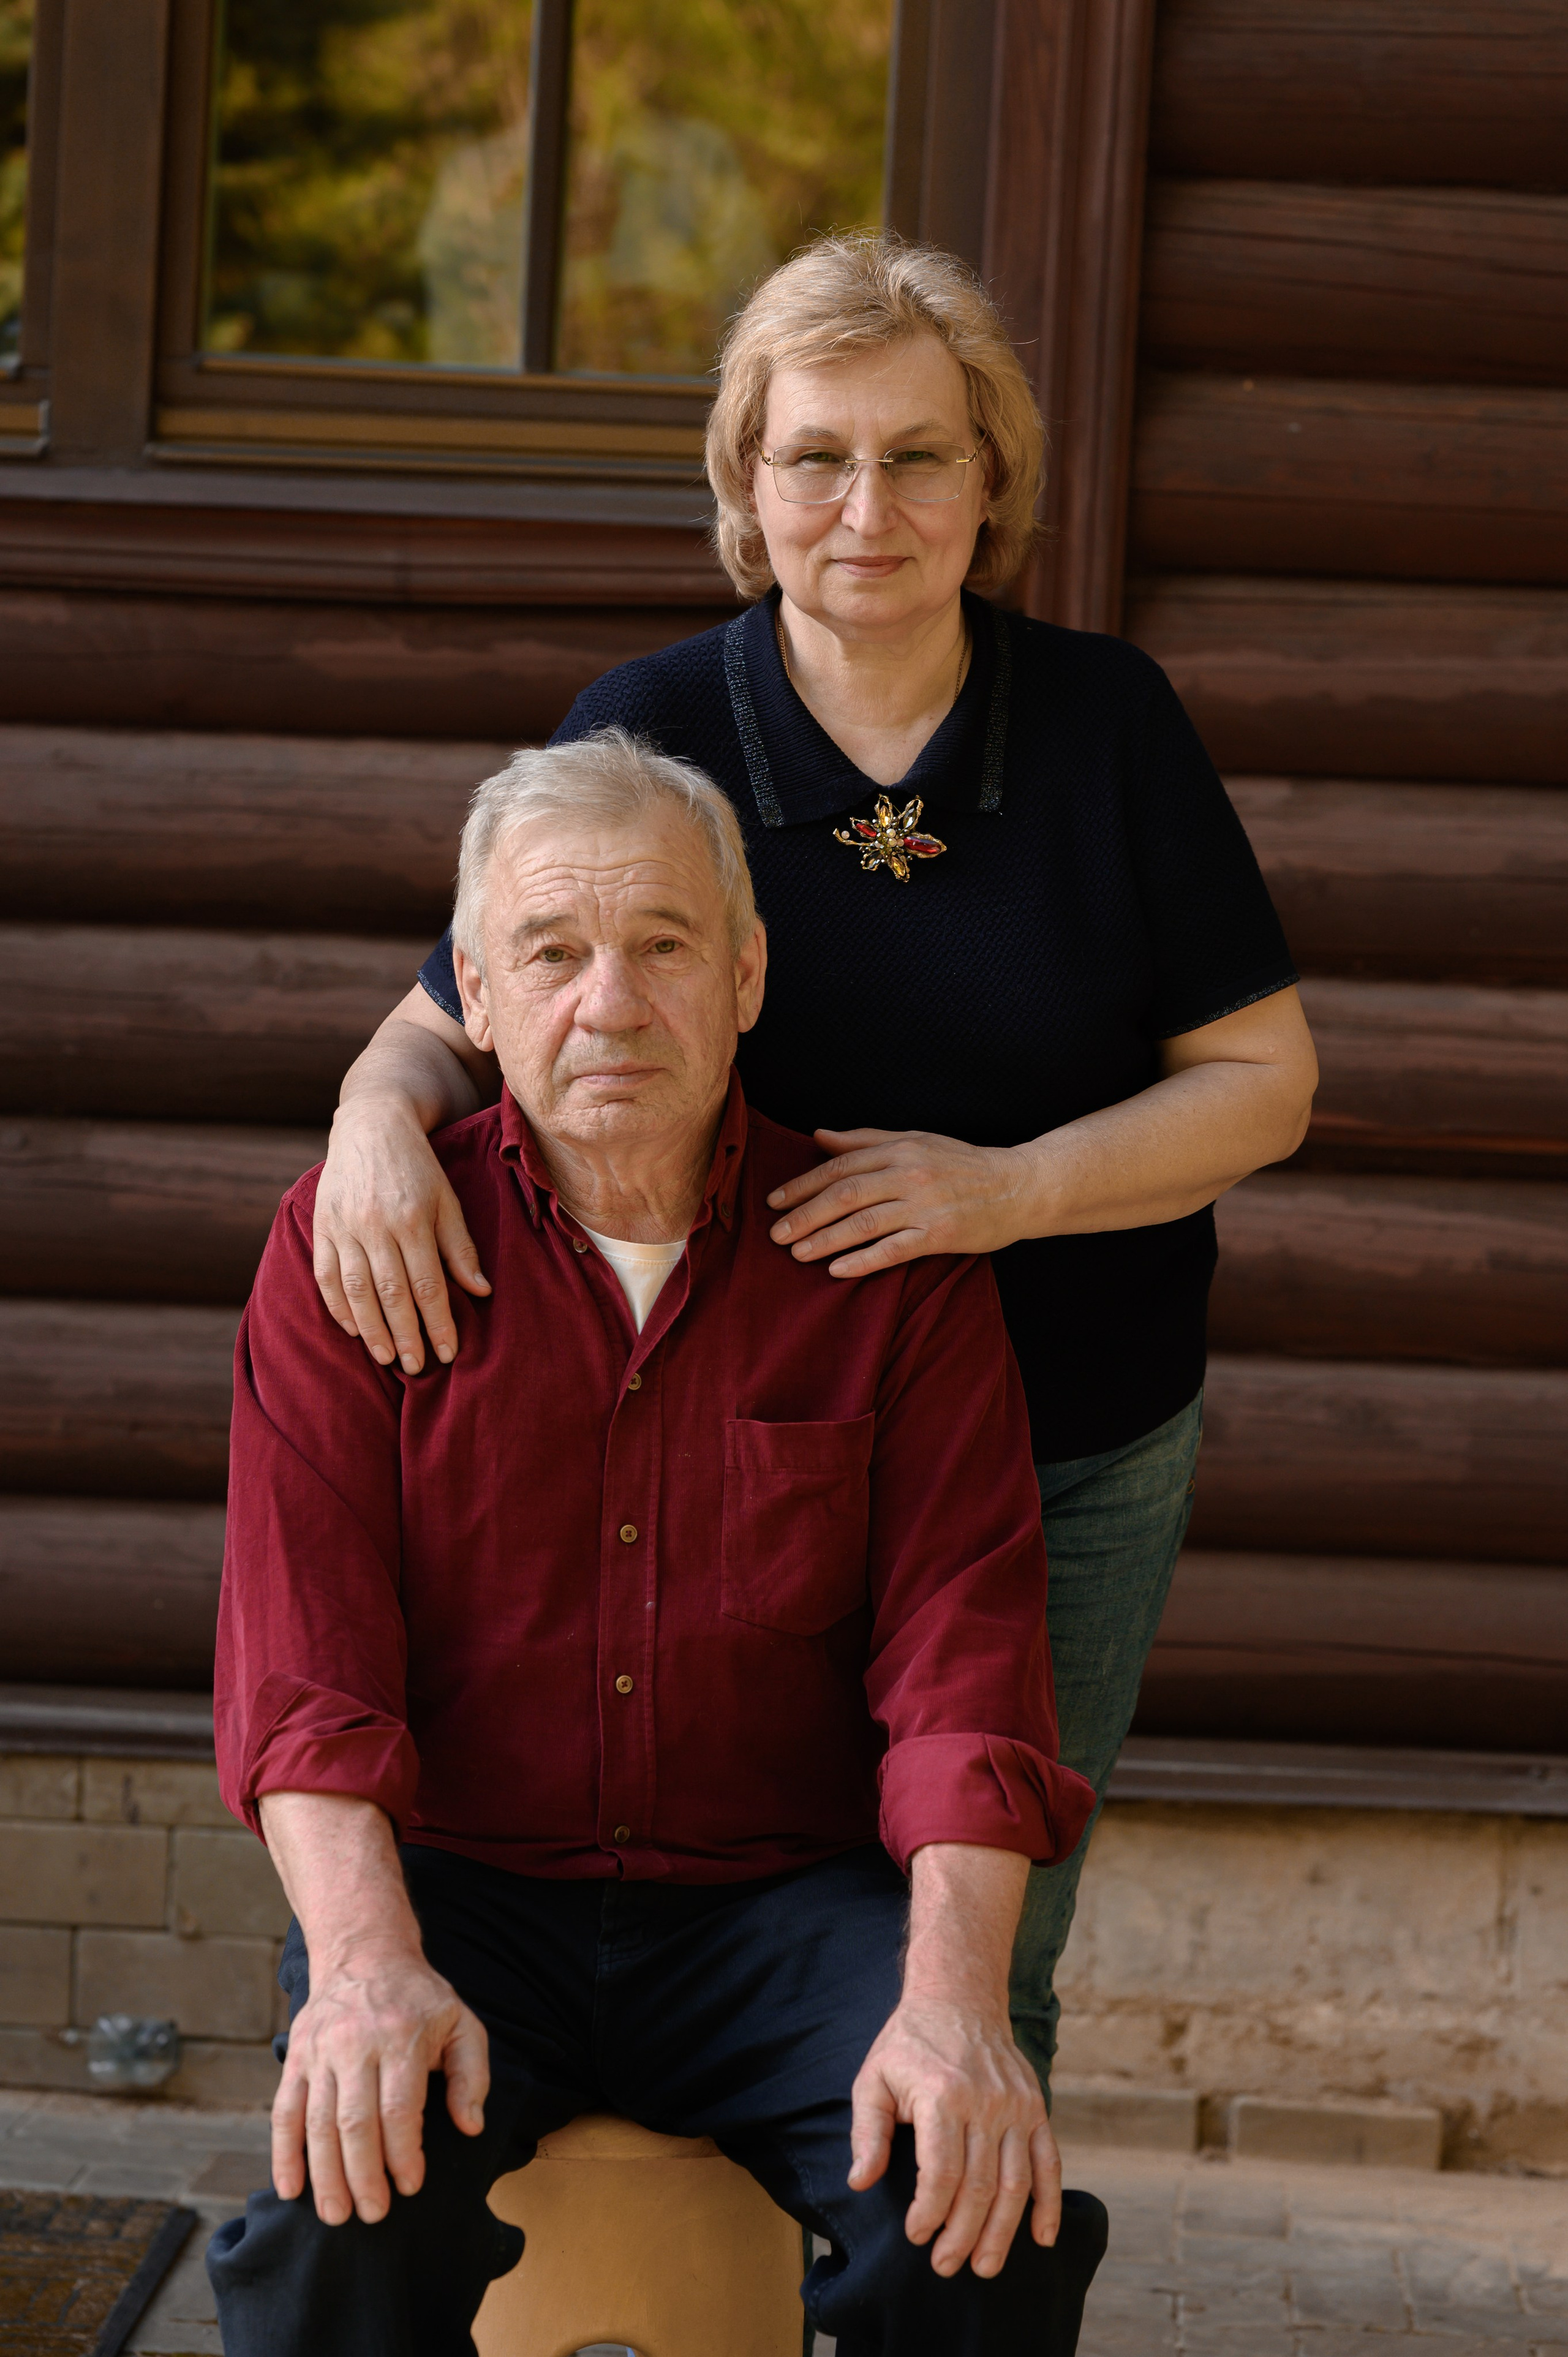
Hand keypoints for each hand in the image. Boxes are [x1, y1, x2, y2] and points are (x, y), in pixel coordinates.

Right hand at [271, 1942, 489, 2226]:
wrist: (364, 1952)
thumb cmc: (419, 1998)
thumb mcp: (460, 2023)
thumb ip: (471, 2075)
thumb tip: (470, 2126)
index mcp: (401, 2036)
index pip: (399, 2108)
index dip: (403, 2153)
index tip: (410, 2186)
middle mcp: (355, 2043)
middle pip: (355, 2122)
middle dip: (363, 2176)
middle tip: (372, 2214)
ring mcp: (320, 2051)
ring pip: (317, 2123)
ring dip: (324, 2176)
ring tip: (335, 2215)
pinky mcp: (296, 2057)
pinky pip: (284, 2111)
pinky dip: (283, 2153)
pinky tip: (289, 2189)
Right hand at [313, 1095, 489, 1373]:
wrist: (370, 1123)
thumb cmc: (418, 1166)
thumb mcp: (448, 1199)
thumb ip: (461, 1247)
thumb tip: (481, 1292)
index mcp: (413, 1218)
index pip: (427, 1284)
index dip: (438, 1322)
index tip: (448, 1353)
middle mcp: (376, 1224)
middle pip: (391, 1294)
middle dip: (406, 1336)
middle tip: (417, 1367)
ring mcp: (344, 1226)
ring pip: (355, 1290)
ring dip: (371, 1330)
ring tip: (388, 1357)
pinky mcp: (321, 1225)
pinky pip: (325, 1275)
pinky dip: (337, 1306)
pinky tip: (352, 1330)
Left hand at [767, 1128, 1030, 1276]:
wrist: (1018, 1187)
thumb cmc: (963, 1164)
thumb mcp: (915, 1141)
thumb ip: (866, 1140)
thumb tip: (818, 1136)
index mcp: (899, 1149)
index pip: (839, 1167)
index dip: (803, 1185)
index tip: (774, 1201)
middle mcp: (909, 1174)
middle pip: (844, 1194)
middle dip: (805, 1215)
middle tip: (775, 1234)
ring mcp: (925, 1205)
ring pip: (863, 1223)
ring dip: (825, 1239)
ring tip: (796, 1253)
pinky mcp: (940, 1235)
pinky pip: (894, 1249)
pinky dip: (862, 1260)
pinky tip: (837, 1270)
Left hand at [848, 1995, 1059, 2276]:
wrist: (959, 1996)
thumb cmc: (909, 2043)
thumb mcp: (873, 2078)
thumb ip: (867, 2132)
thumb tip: (860, 2181)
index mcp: (942, 2096)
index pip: (941, 2173)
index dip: (929, 2213)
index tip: (916, 2236)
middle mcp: (985, 2102)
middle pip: (979, 2186)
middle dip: (962, 2235)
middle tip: (945, 2266)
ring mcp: (1016, 2105)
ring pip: (1015, 2183)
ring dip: (1001, 2232)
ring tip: (985, 2267)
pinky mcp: (1035, 2106)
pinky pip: (1048, 2161)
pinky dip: (1049, 2203)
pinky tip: (1042, 2238)